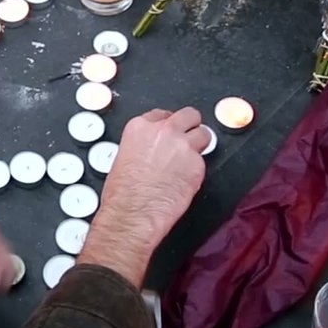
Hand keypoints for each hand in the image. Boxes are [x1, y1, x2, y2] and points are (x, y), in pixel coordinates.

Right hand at [80, 108, 208, 285]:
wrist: (133, 213)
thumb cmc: (123, 193)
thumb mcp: (124, 155)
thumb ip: (143, 143)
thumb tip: (155, 147)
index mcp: (140, 127)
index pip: (162, 114)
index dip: (168, 125)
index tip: (170, 133)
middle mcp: (164, 132)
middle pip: (189, 115)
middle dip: (190, 126)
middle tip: (187, 139)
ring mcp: (183, 147)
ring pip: (204, 134)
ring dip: (199, 145)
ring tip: (189, 160)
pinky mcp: (197, 165)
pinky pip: (203, 161)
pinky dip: (197, 169)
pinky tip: (184, 180)